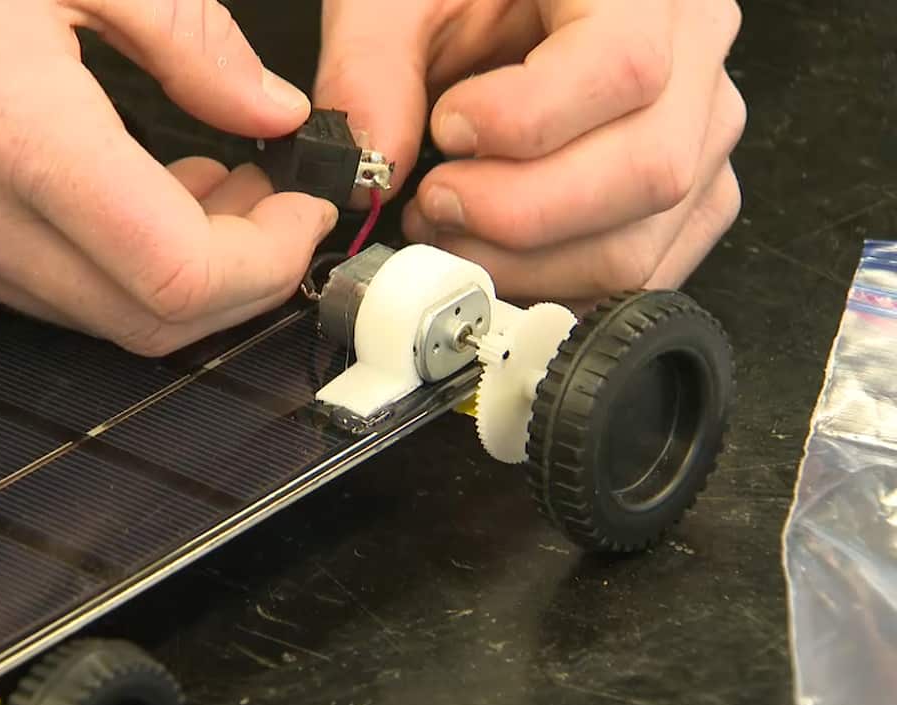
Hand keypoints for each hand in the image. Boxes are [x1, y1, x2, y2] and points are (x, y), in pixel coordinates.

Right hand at [0, 0, 337, 355]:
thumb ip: (191, 41)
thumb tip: (269, 110)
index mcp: (10, 134)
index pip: (177, 276)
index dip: (267, 263)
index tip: (304, 212)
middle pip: (143, 322)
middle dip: (235, 280)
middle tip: (272, 205)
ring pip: (88, 318)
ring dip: (167, 275)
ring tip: (209, 187)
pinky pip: (26, 293)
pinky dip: (97, 267)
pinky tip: (123, 196)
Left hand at [315, 0, 745, 306]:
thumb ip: (370, 66)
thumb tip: (370, 166)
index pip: (622, 67)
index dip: (524, 122)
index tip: (447, 129)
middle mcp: (694, 52)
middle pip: (648, 171)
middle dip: (517, 215)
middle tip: (434, 199)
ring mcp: (702, 130)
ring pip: (641, 242)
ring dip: (524, 264)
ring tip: (451, 227)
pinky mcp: (690, 195)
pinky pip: (639, 272)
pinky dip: (550, 284)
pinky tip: (491, 253)